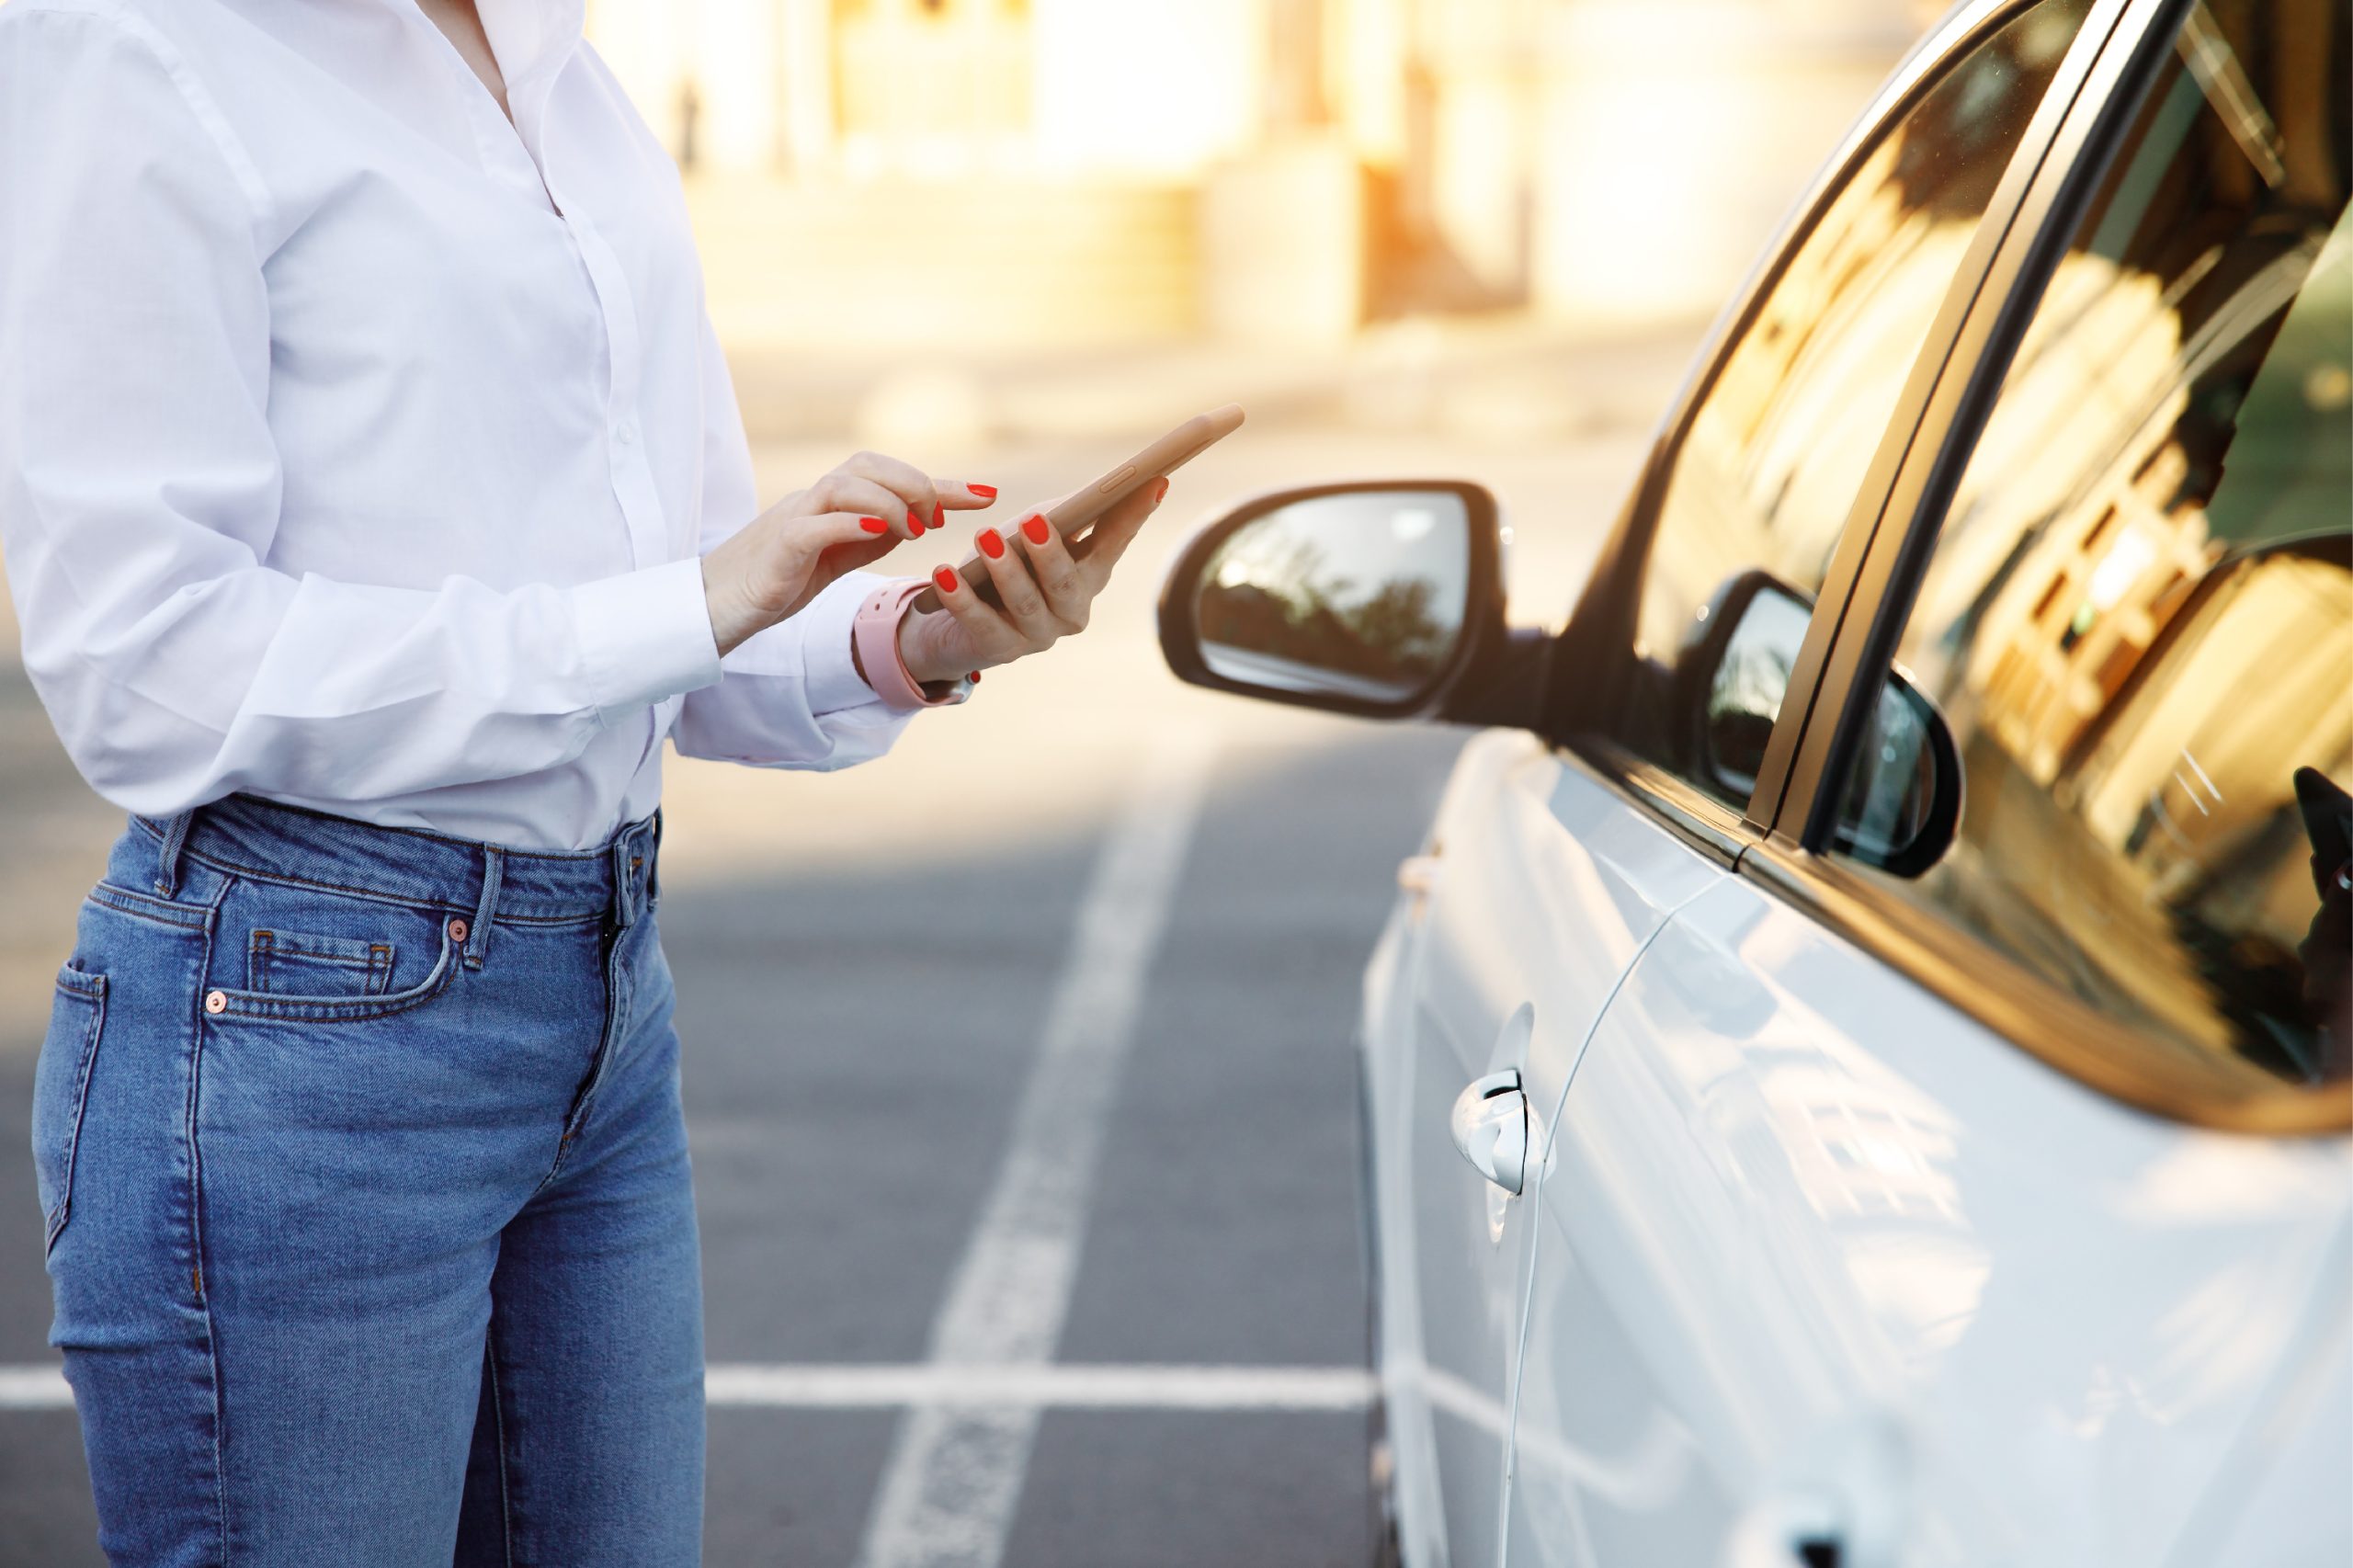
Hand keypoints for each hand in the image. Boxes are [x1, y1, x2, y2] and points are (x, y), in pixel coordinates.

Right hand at [701, 451, 995, 656]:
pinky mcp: (780, 547)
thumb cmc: (778, 581)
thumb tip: (918, 518)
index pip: (891, 477)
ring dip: (889, 502)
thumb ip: (872, 534)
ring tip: (916, 529)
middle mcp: (815, 500)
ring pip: (845, 486)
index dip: (942, 483)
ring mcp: (795, 519)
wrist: (718, 605)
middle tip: (942, 516)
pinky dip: (852, 523)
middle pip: (868, 465)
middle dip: (915, 484)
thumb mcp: (837, 556)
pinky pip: (817, 523)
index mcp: (834, 503)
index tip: (989, 495)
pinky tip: (882, 533)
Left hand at [897, 477, 1167, 683]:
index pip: (1115, 543)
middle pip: (1067, 583)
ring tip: (985, 538)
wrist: (956, 622)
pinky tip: (945, 574)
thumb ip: (1059, 515)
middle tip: (1035, 521)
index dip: (1133, 515)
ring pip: (1026, 603)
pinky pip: (981, 623)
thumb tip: (1094, 489)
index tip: (1153, 481)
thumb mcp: (1030, 534)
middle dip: (1051, 552)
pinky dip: (961, 599)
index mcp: (1089, 578)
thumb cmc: (1004, 566)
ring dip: (1006, 570)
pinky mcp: (999, 651)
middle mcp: (1071, 611)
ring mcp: (1038, 636)